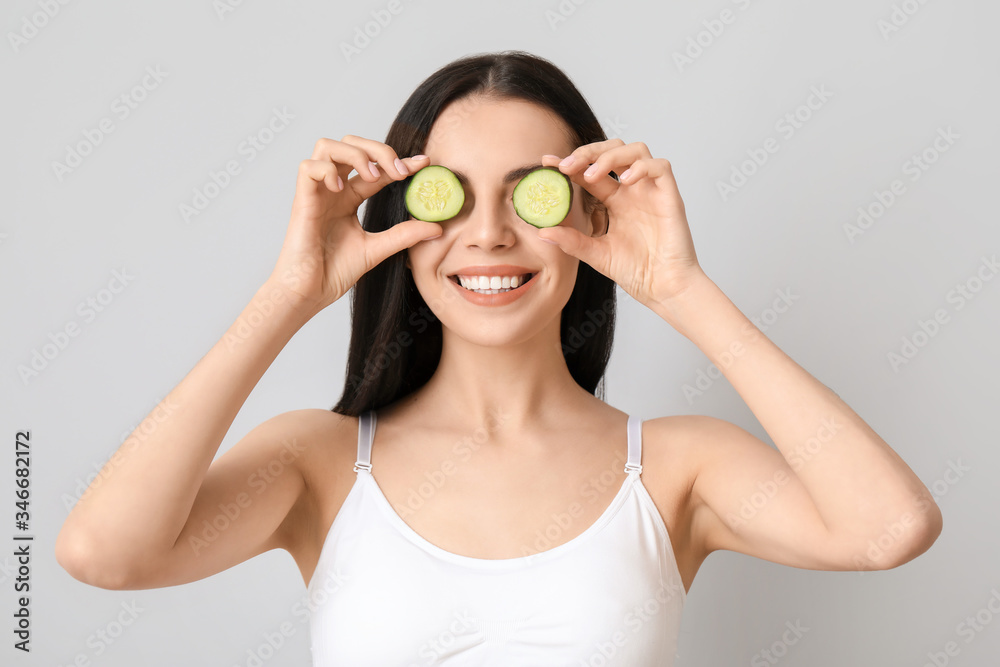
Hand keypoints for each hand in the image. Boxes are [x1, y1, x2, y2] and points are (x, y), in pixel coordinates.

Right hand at [268, 136, 441, 313]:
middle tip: (398, 171)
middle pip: (350, 144)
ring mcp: (317, 192)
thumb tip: (437, 228)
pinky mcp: (301, 200)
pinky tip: (341, 187)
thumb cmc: (334, 272)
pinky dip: (327, 170)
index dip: (399, 161)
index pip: (376, 168)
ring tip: (371, 176)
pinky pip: (308, 167)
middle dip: (377, 149)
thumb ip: (404, 235)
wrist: (310, 292)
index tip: (423, 163)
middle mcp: (333, 189)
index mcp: (349, 198)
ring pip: (327, 146)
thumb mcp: (378, 249)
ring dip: (354, 154)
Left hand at [538, 139, 706, 306]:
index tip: (547, 163)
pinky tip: (625, 180)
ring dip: (610, 156)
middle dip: (588, 152)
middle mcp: (633, 191)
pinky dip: (642, 167)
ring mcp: (651, 191)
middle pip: (612, 151)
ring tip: (592, 175)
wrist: (663, 289)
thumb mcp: (596, 254)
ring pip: (636, 150)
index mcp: (615, 201)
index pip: (590, 172)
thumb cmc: (636, 272)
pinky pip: (661, 166)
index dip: (570, 163)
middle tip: (567, 166)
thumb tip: (542, 232)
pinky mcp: (670, 196)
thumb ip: (571, 241)